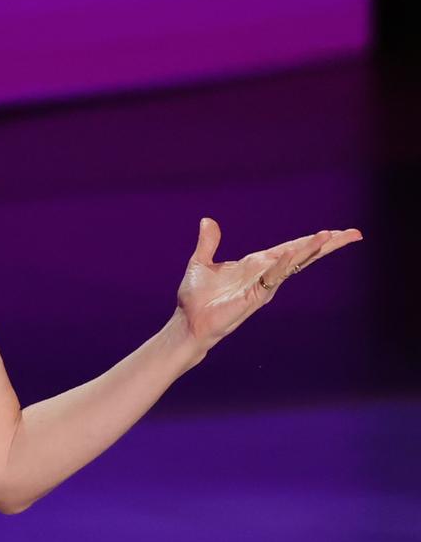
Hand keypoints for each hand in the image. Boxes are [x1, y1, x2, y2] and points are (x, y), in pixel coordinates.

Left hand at [174, 218, 362, 356]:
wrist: (188, 321)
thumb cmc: (196, 297)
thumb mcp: (201, 262)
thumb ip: (208, 243)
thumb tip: (207, 221)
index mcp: (256, 264)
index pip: (290, 248)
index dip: (311, 240)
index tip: (334, 231)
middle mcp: (264, 274)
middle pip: (301, 254)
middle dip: (326, 244)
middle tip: (353, 233)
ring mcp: (262, 286)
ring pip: (292, 264)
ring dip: (310, 250)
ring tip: (330, 236)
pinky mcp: (254, 297)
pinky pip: (270, 278)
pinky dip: (280, 265)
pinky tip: (290, 254)